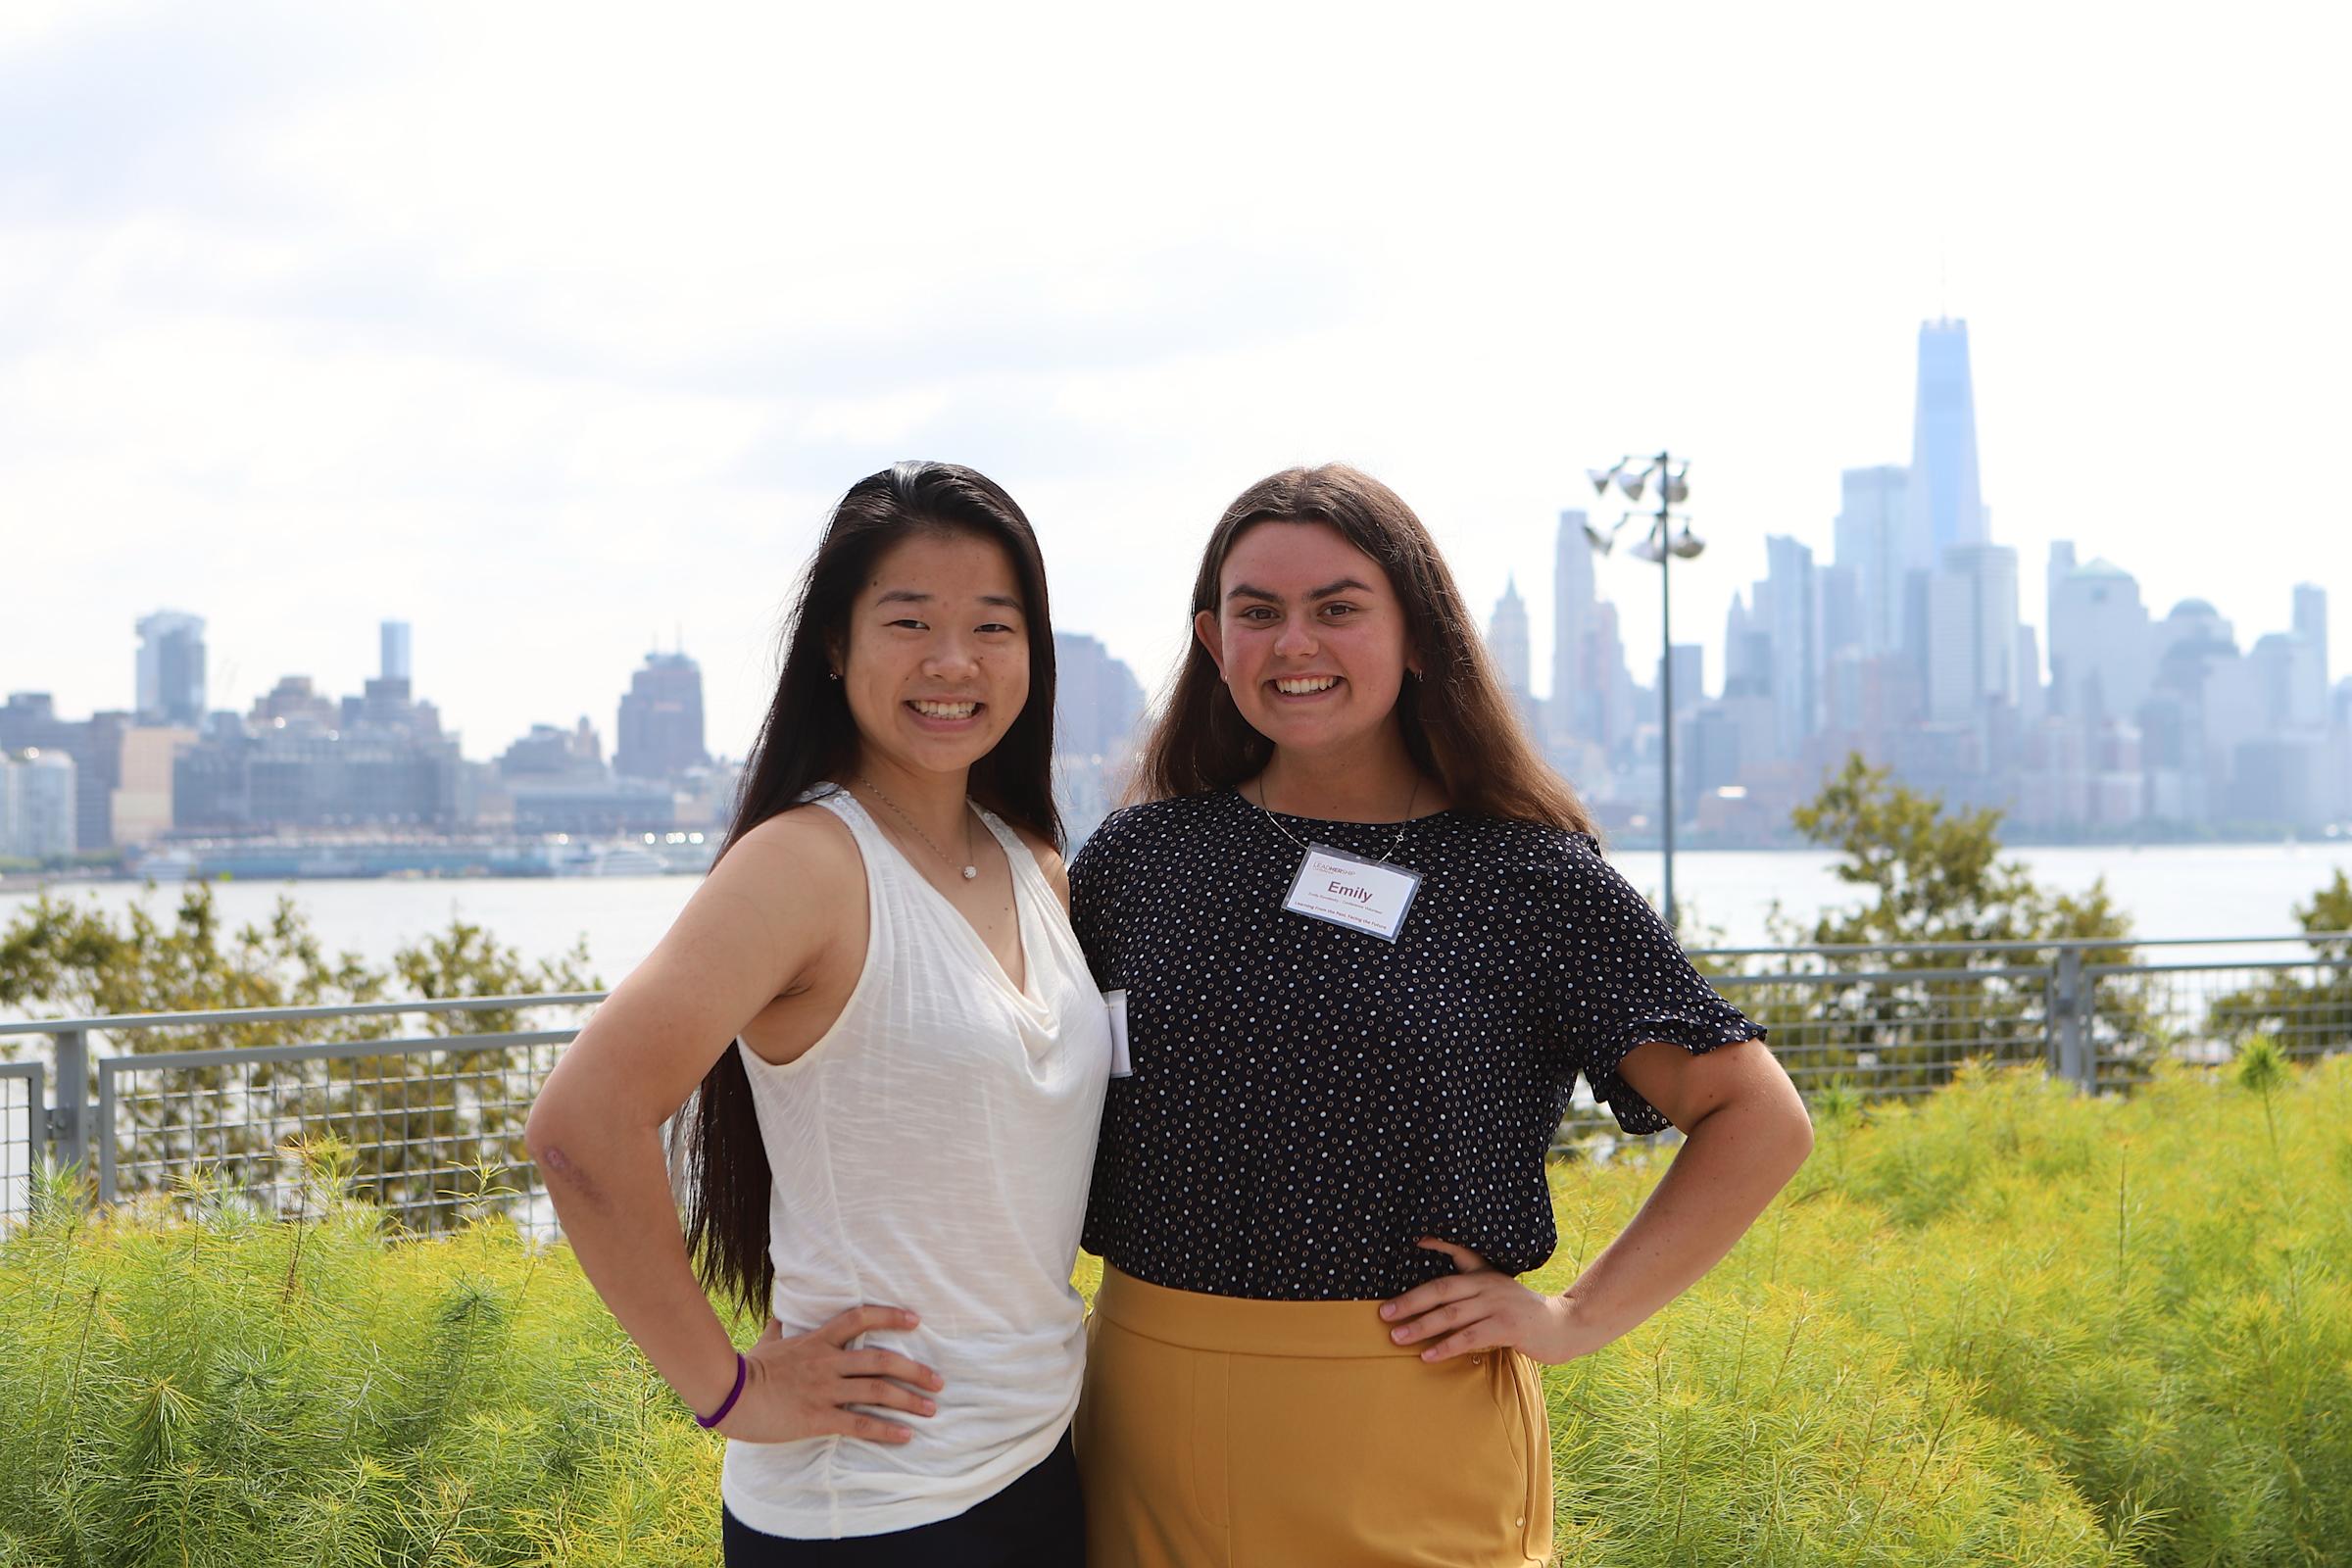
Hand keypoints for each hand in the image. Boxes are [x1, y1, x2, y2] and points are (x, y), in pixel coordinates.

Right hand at [714, 1304, 945, 1443]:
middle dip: (915, 1370)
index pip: (860, 1318)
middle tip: (939, 1381)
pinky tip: (905, 1435)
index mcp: (817, 1340)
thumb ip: (782, 1326)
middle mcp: (827, 1362)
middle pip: (881, 1360)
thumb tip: (783, 1313)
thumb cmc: (748, 1367)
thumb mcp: (769, 1340)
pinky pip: (859, 1423)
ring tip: (931, 1409)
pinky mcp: (817, 1417)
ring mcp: (824, 1390)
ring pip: (877, 1391)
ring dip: (909, 1400)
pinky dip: (886, 1429)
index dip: (890, 1316)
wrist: (729, 1393)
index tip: (916, 1319)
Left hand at [1379, 1238, 1593, 1365]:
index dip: (1419, 1276)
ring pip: (1452, 1315)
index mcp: (1483, 1275)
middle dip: (1409, 1303)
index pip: (1444, 1273)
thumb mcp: (1496, 1291)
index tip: (1390, 1286)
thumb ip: (1470, 1286)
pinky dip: (1446, 1347)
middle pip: (1441, 1292)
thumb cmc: (1522, 1311)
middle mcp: (1488, 1286)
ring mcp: (1498, 1305)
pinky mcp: (1508, 1327)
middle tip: (1383, 1314)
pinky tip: (1428, 1355)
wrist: (1563, 1326)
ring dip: (1421, 1327)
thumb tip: (1435, 1294)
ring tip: (1397, 1337)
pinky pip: (1470, 1337)